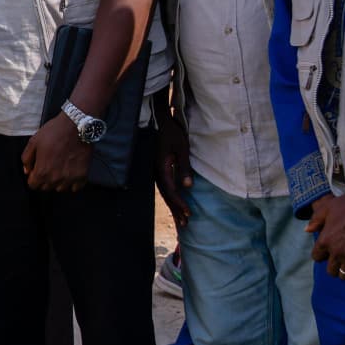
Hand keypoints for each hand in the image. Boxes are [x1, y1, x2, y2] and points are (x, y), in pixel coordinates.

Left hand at [22, 114, 90, 193]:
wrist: (76, 125)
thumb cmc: (54, 132)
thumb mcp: (34, 141)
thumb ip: (27, 158)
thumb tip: (27, 171)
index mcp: (42, 172)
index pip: (33, 185)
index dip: (33, 177)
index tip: (37, 170)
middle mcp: (56, 179)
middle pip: (46, 188)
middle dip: (45, 179)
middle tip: (49, 166)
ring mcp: (70, 178)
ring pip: (60, 189)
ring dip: (59, 182)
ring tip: (60, 169)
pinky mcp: (82, 176)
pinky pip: (75, 187)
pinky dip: (73, 182)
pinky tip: (70, 172)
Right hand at [153, 113, 193, 227]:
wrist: (158, 120)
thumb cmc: (171, 132)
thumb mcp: (182, 149)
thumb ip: (184, 167)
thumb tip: (188, 186)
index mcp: (161, 169)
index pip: (171, 191)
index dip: (180, 203)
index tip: (189, 213)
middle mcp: (156, 173)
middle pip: (166, 196)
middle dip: (176, 210)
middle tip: (185, 223)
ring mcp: (155, 171)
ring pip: (164, 193)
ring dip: (173, 205)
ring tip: (181, 218)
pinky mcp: (157, 169)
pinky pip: (164, 186)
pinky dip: (170, 196)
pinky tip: (174, 202)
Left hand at [308, 186, 344, 278]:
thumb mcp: (327, 207)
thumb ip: (315, 220)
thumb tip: (307, 230)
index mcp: (325, 240)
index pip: (316, 257)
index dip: (321, 254)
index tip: (326, 251)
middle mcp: (336, 252)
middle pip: (330, 270)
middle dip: (333, 266)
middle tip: (339, 260)